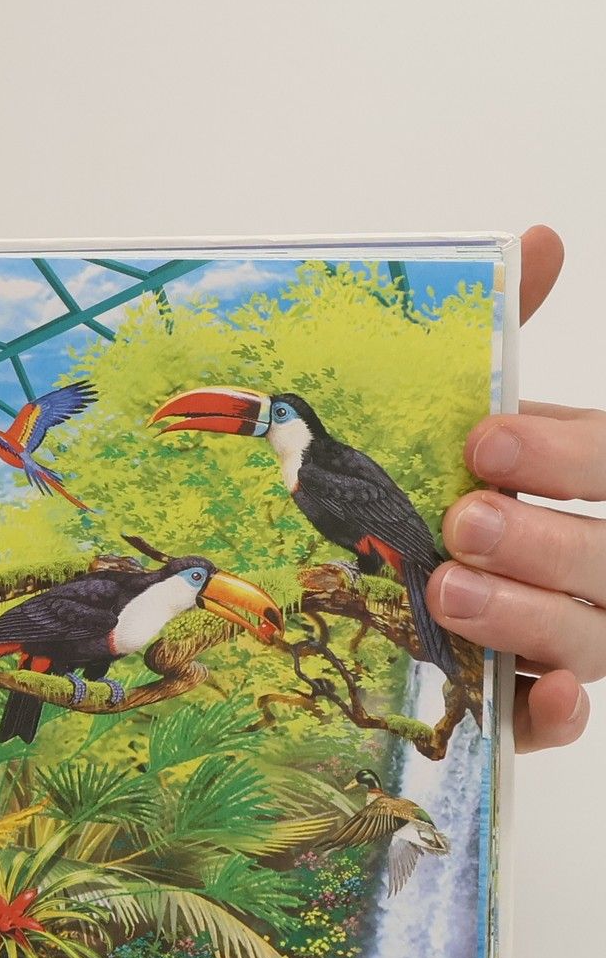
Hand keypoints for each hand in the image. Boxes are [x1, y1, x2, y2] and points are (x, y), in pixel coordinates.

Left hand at [428, 227, 592, 750]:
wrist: (374, 572)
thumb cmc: (447, 487)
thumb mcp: (465, 418)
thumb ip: (502, 335)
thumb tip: (540, 239)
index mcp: (584, 480)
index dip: (562, 450)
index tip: (484, 440)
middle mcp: (597, 560)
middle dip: (543, 539)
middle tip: (464, 521)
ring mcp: (574, 635)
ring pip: (592, 636)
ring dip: (530, 615)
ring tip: (450, 590)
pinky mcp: (532, 703)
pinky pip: (563, 718)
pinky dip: (560, 712)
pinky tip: (545, 699)